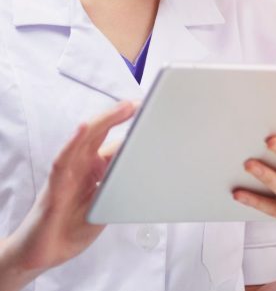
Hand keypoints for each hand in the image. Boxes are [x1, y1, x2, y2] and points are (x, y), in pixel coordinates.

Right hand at [6, 100, 136, 274]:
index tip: (148, 115)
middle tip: (138, 103)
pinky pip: (63, 159)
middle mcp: (80, 164)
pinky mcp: (55, 184)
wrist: (45, 254)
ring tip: (122, 108)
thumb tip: (141, 172)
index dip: (131, 129)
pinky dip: (73, 143)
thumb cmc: (72, 228)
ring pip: (85, 139)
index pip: (114, 143)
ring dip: (104, 120)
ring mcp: (67, 171)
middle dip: (119, 116)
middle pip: (101, 133)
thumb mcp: (104, 206)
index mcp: (94, 169)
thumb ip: (118, 187)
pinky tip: (83, 129)